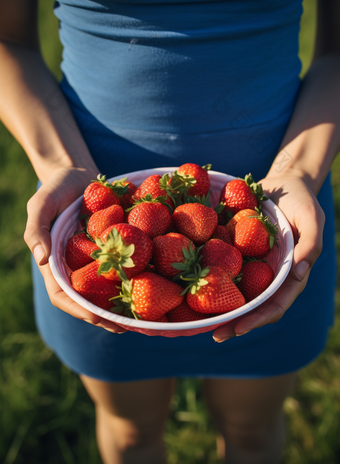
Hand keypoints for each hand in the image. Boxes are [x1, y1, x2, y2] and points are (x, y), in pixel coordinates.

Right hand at [24, 166, 126, 333]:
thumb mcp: (41, 203)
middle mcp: (74, 266)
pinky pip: (121, 268)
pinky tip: (150, 288)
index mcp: (55, 262)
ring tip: (140, 319)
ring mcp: (93, 260)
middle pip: (86, 300)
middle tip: (125, 328)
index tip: (97, 318)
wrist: (77, 174)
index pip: (62, 295)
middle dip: (104, 316)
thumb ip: (37, 228)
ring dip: (120, 306)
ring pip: (105, 290)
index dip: (78, 309)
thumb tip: (42, 258)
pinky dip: (132, 281)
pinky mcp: (110, 249)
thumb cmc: (56, 188)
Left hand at [212, 174, 324, 341]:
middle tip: (214, 334)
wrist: (283, 183)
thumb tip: (300, 274)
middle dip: (234, 322)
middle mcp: (269, 275)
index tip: (237, 329)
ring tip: (200, 320)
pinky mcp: (238, 251)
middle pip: (252, 305)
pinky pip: (224, 266)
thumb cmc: (301, 201)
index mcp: (289, 274)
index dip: (257, 319)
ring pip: (236, 290)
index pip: (274, 304)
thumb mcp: (312, 219)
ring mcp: (253, 264)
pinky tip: (190, 283)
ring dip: (220, 306)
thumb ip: (310, 246)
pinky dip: (210, 276)